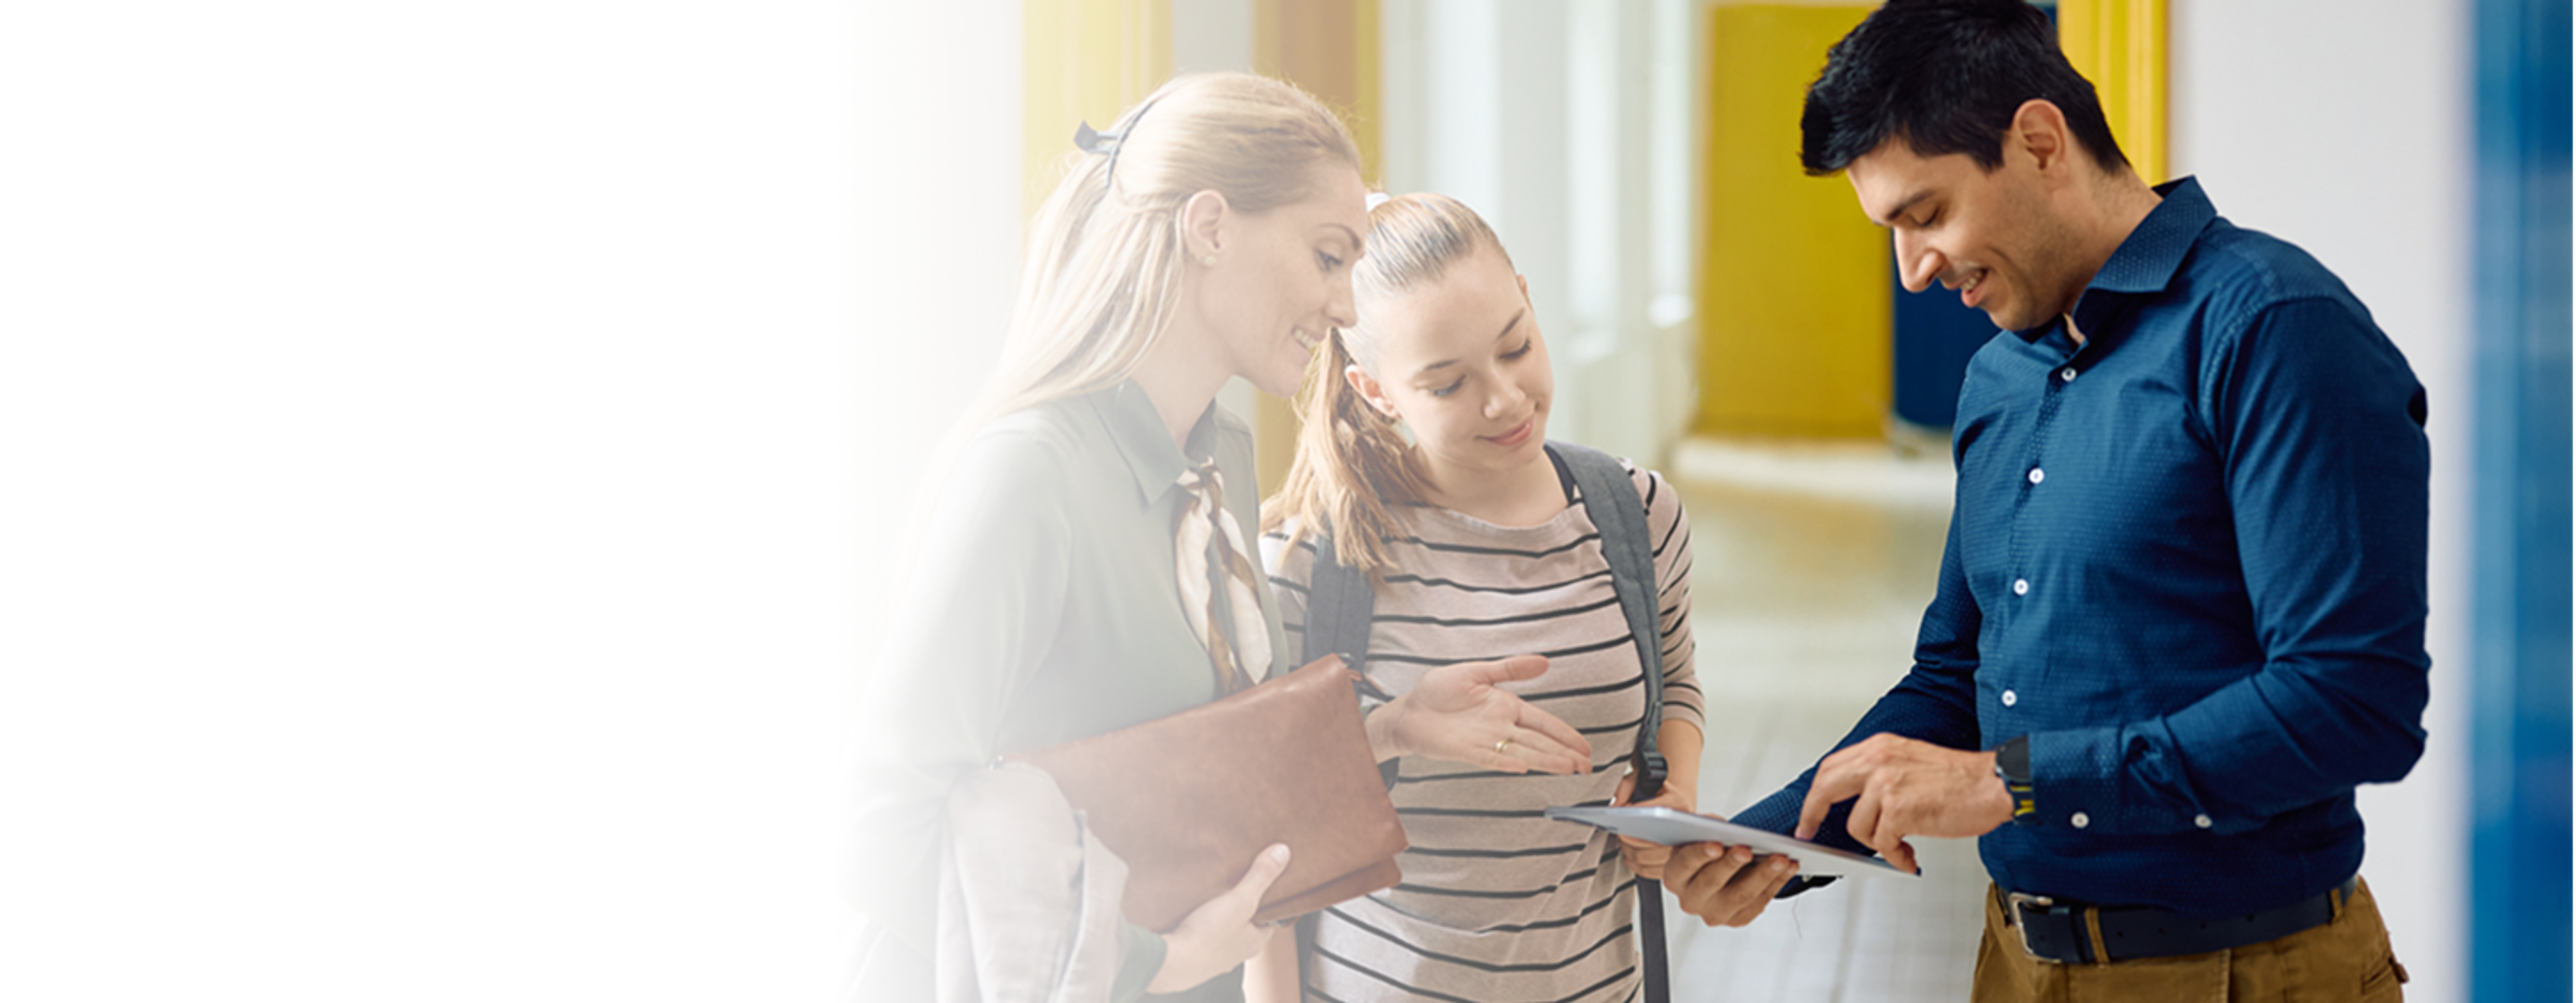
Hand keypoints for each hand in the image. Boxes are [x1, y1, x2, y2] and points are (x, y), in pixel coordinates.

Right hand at [1147, 844, 1291, 994]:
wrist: (1172, 961)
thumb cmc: (1208, 939)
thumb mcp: (1241, 900)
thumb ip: (1260, 877)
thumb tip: (1282, 853)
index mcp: (1254, 942)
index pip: (1269, 920)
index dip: (1269, 903)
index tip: (1265, 887)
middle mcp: (1236, 953)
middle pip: (1245, 925)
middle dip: (1241, 908)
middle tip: (1235, 887)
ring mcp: (1213, 956)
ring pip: (1222, 931)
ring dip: (1218, 916)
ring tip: (1212, 896)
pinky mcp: (1192, 955)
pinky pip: (1200, 936)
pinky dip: (1198, 924)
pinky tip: (1191, 912)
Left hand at [1367, 655, 1592, 773]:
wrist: (1409, 709)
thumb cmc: (1438, 691)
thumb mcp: (1476, 672)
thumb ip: (1509, 669)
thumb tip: (1544, 662)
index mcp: (1506, 707)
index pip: (1543, 722)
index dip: (1565, 734)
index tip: (1584, 747)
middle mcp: (1500, 727)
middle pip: (1539, 742)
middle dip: (1564, 753)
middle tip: (1586, 766)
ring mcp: (1485, 741)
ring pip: (1523, 753)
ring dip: (1546, 761)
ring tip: (1569, 768)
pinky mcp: (1467, 751)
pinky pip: (1491, 758)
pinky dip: (1507, 762)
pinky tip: (1525, 768)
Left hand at [1610, 769, 1697, 879]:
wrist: (1672, 802)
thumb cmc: (1655, 790)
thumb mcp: (1640, 777)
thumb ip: (1625, 786)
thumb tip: (1615, 807)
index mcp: (1679, 803)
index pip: (1658, 814)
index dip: (1637, 819)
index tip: (1623, 821)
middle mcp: (1685, 827)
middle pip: (1654, 844)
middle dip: (1631, 839)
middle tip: (1620, 832)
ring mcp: (1681, 848)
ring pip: (1649, 859)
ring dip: (1631, 852)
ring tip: (1623, 841)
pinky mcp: (1673, 863)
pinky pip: (1651, 871)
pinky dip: (1635, 864)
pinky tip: (1629, 853)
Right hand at [1661, 840, 1798, 926]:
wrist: (1712, 869)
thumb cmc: (1704, 847)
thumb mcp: (1697, 833)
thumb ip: (1705, 828)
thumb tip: (1724, 828)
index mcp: (1675, 877)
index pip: (1686, 864)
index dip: (1700, 854)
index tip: (1716, 844)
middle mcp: (1690, 900)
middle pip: (1712, 883)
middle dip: (1732, 865)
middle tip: (1748, 850)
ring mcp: (1714, 913)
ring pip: (1741, 896)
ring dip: (1763, 875)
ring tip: (1781, 858)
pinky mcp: (1736, 919)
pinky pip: (1758, 903)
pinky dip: (1776, 883)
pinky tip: (1788, 868)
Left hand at [1793, 733, 2012, 873]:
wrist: (1994, 784)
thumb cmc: (1961, 779)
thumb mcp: (1910, 762)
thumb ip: (1881, 775)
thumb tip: (1859, 801)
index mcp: (1880, 748)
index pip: (1831, 767)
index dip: (1816, 793)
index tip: (1810, 811)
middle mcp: (1879, 761)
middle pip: (1825, 788)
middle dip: (1812, 814)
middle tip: (1810, 832)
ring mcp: (1886, 785)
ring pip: (1857, 826)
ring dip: (1876, 844)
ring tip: (1900, 846)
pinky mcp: (1899, 810)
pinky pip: (1882, 844)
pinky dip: (1896, 857)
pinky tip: (1909, 856)